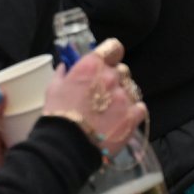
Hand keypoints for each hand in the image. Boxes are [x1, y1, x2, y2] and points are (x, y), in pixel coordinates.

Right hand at [41, 39, 146, 154]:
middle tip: (102, 93)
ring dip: (123, 96)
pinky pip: (140, 107)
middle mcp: (111, 77)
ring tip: (110, 111)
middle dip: (114, 79)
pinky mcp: (133, 116)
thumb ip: (62, 75)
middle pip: (122, 70)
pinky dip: (133, 111)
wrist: (68, 145)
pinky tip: (120, 119)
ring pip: (131, 89)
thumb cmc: (58, 116)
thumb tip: (65, 67)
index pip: (113, 48)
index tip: (108, 61)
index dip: (111, 54)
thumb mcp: (53, 90)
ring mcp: (124, 97)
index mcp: (92, 66)